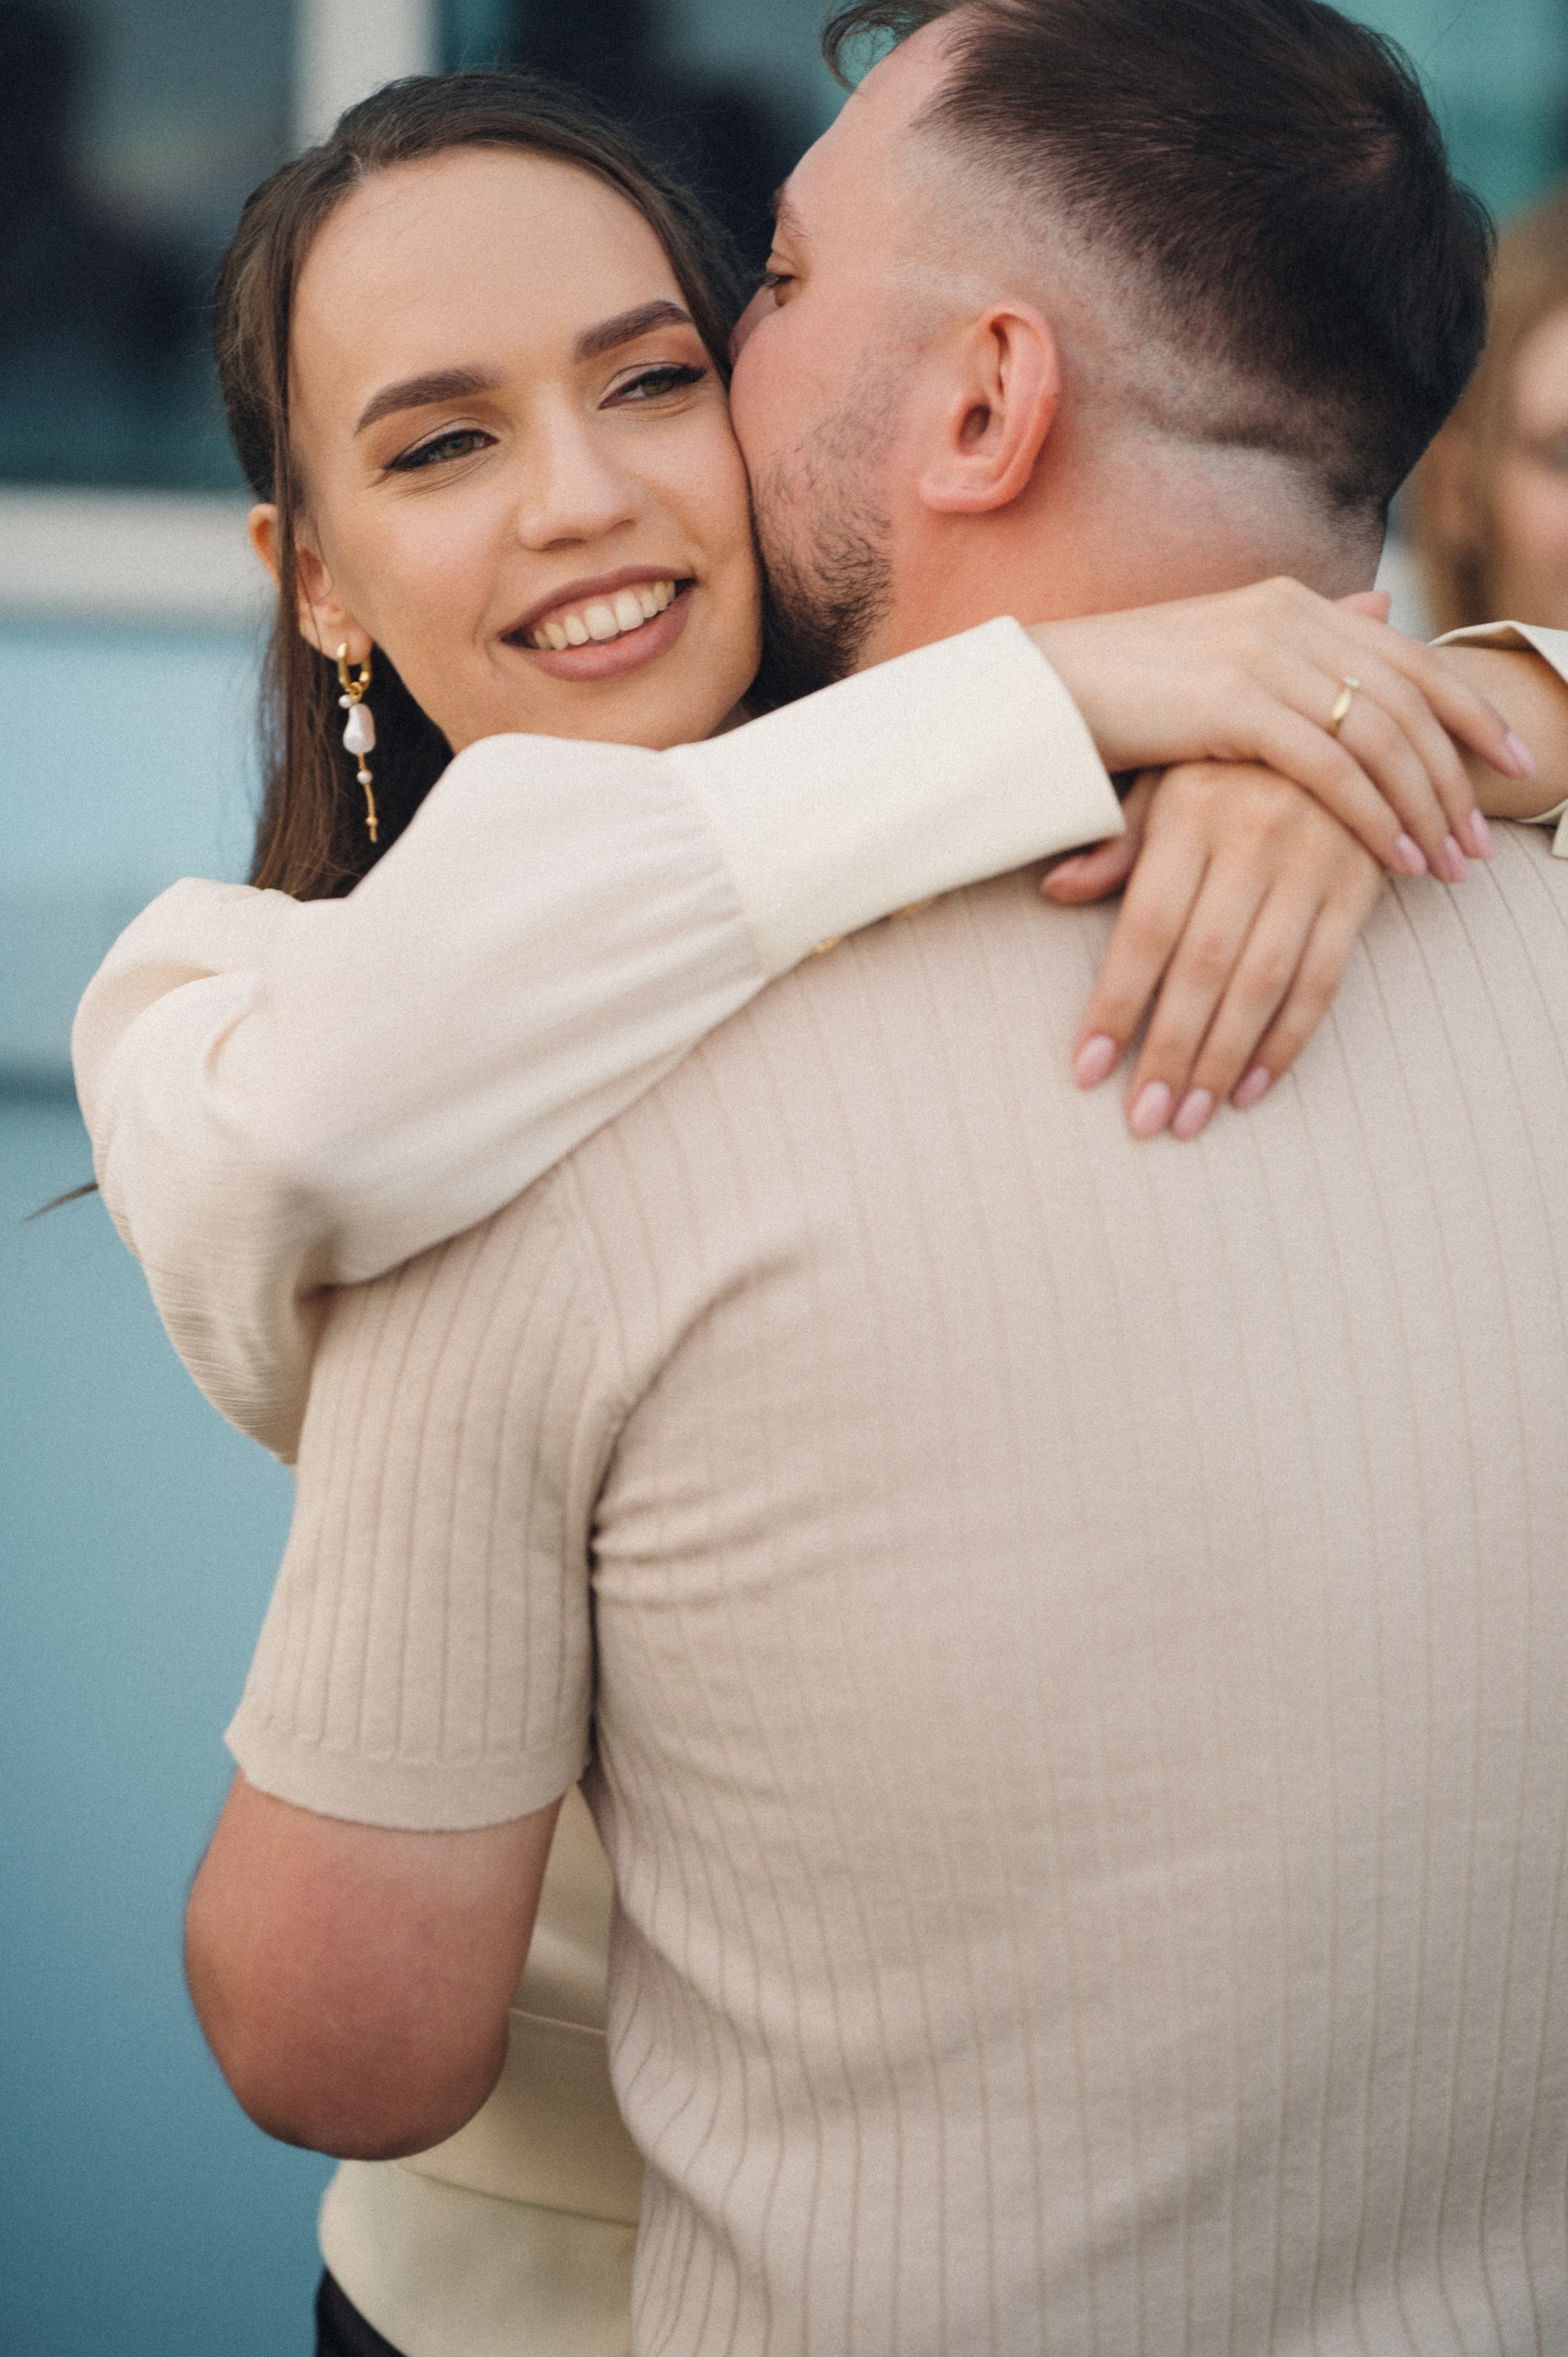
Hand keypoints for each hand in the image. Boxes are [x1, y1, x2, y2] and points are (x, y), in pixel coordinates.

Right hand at [1029, 579, 1536, 881]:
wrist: (1034, 698)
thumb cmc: (1119, 695)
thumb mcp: (1223, 658)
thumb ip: (1306, 641)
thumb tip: (1379, 609)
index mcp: (1290, 602)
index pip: (1408, 656)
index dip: (1468, 710)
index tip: (1513, 760)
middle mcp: (1288, 617)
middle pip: (1409, 698)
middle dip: (1458, 772)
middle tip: (1482, 838)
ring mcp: (1262, 656)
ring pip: (1381, 735)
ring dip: (1425, 805)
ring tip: (1448, 864)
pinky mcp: (1235, 704)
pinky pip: (1333, 768)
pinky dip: (1375, 817)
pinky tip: (1397, 860)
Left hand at [1046, 762, 1383, 1137]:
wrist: (1343, 716)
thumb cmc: (1226, 761)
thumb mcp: (1165, 781)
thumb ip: (1117, 842)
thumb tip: (1053, 889)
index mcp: (1193, 814)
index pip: (1147, 927)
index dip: (1117, 1003)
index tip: (1087, 1070)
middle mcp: (1254, 839)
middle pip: (1204, 965)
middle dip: (1170, 1051)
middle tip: (1142, 1121)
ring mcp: (1313, 864)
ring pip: (1264, 981)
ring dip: (1223, 1060)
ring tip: (1189, 1120)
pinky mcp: (1358, 888)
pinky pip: (1324, 978)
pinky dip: (1288, 1040)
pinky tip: (1251, 1089)